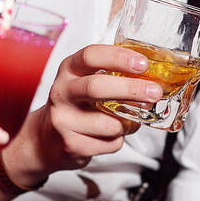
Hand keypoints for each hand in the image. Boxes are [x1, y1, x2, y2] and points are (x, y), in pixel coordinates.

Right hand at [4, 44, 157, 184]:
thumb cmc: (75, 105)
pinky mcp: (71, 145)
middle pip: (97, 87)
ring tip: (128, 121)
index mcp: (69, 70)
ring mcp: (64, 120)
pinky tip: (109, 135)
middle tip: (155, 91)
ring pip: (110, 123)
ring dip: (128, 123)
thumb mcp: (84, 81)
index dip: (119, 57)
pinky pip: (110, 143)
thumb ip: (110, 74)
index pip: (91, 56)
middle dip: (131, 89)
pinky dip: (118, 139)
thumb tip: (152, 76)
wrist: (45, 139)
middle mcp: (62, 92)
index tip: (143, 64)